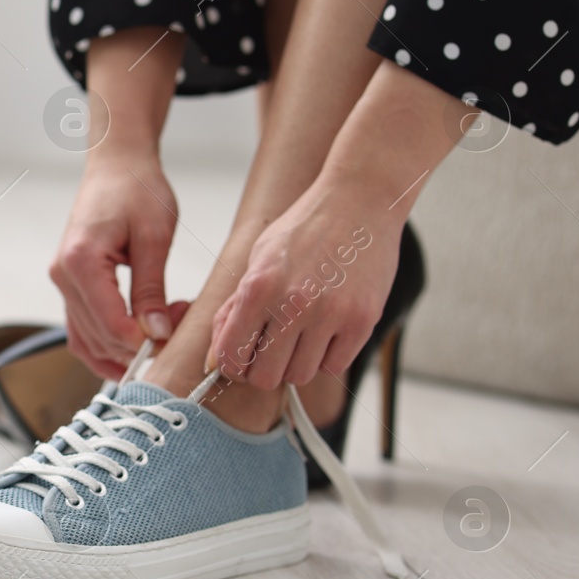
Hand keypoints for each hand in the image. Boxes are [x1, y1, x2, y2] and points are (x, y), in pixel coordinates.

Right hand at [49, 158, 183, 379]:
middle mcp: (63, 276)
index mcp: (80, 262)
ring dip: (124, 350)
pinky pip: (81, 330)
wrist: (117, 165)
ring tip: (163, 330)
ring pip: (87, 341)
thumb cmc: (137, 190)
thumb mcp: (154, 237)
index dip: (143, 342)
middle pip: (99, 337)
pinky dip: (105, 346)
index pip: (111, 323)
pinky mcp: (70, 285)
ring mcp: (63, 282)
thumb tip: (157, 334)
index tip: (173, 339)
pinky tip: (133, 350)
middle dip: (140, 344)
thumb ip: (152, 290)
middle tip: (179, 323)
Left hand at [208, 183, 403, 388]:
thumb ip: (233, 310)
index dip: (231, 366)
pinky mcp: (363, 321)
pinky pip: (334, 367)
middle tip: (270, 349)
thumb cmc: (304, 229)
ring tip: (300, 335)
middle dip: (262, 369)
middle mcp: (294, 303)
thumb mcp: (257, 260)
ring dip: (295, 363)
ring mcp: (332, 314)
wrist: (359, 201)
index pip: (231, 356)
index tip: (240, 358)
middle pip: (265, 377)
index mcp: (258, 287)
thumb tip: (215, 361)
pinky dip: (326, 357)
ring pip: (300, 376)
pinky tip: (326, 331)